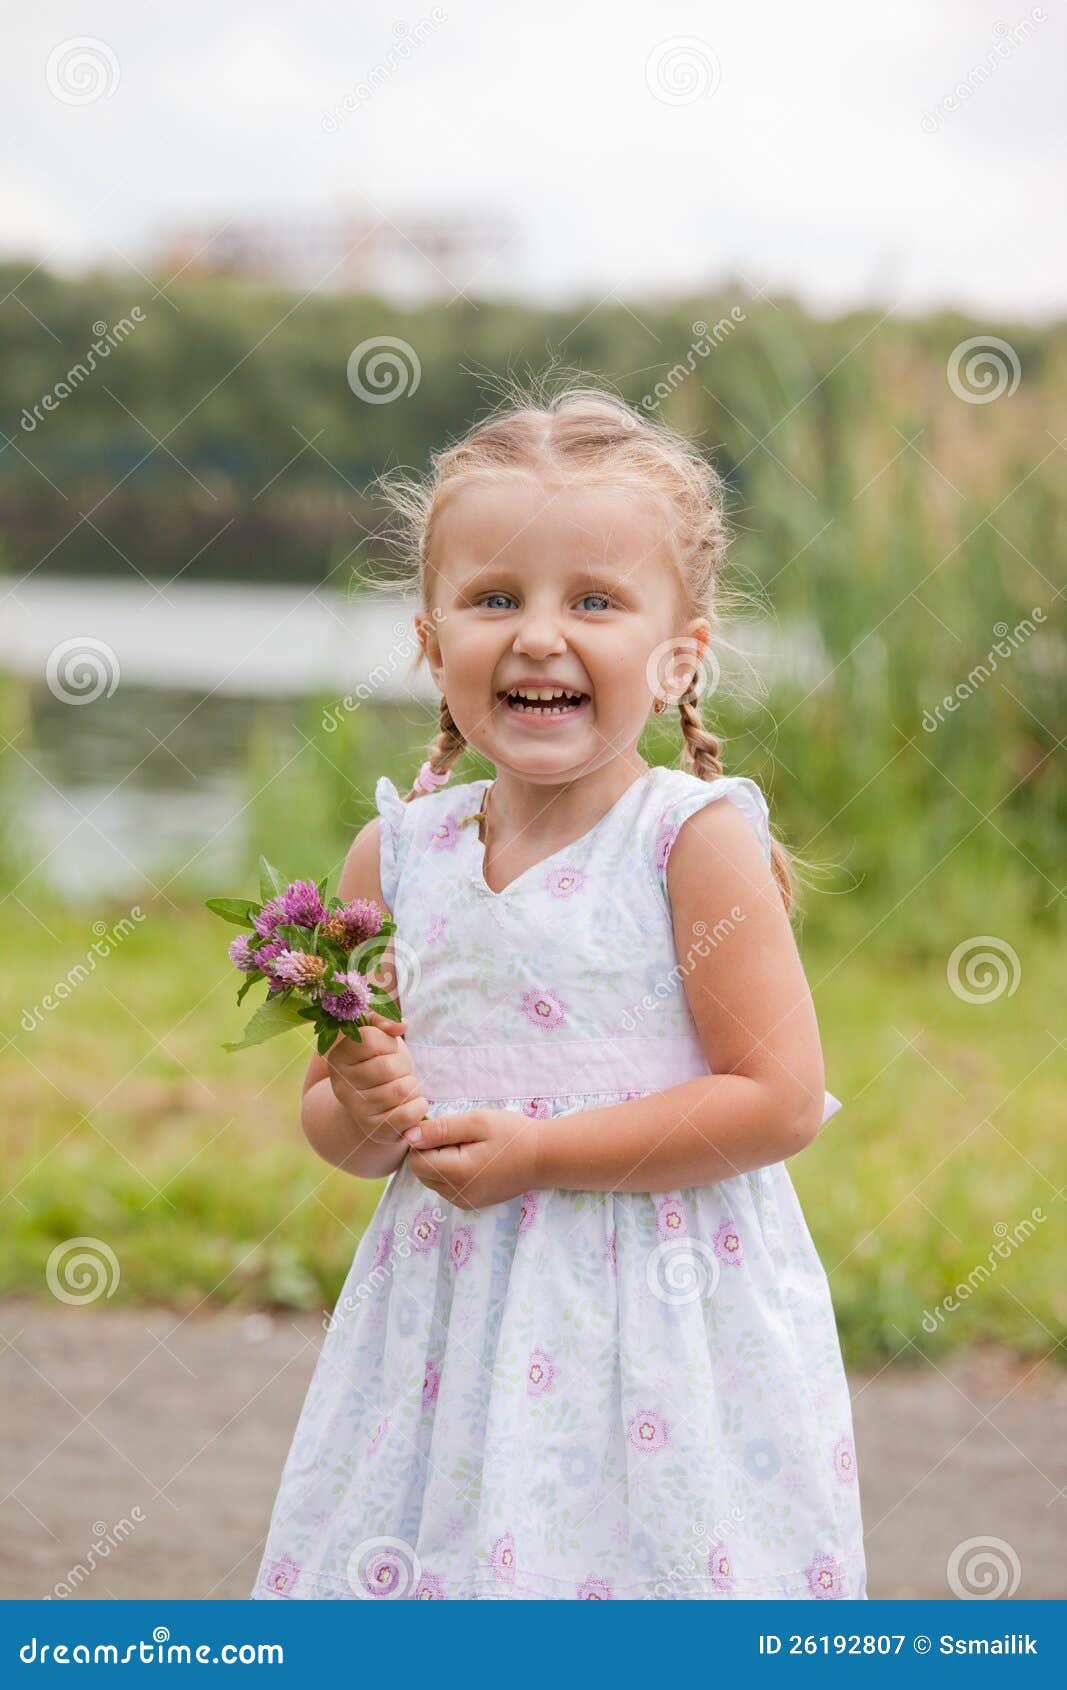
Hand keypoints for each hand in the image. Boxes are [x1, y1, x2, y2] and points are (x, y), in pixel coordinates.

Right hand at [325, 1011, 428, 1147]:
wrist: (371, 1102)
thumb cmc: (377, 1061)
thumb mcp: (376, 1035)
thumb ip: (384, 1019)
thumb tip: (401, 1024)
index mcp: (338, 1055)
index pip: (372, 1039)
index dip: (388, 1043)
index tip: (385, 1050)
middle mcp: (341, 1084)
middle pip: (389, 1066)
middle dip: (403, 1066)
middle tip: (397, 1072)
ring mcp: (356, 1109)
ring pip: (401, 1090)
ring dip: (412, 1086)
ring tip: (402, 1087)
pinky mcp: (374, 1129)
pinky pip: (408, 1114)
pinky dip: (419, 1106)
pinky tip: (412, 1103)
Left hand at [402, 1108, 539, 1209]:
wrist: (543, 1157)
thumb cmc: (512, 1134)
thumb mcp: (476, 1122)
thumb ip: (440, 1129)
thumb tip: (409, 1135)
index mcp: (456, 1173)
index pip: (415, 1160)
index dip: (423, 1140)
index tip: (444, 1128)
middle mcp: (456, 1194)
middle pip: (420, 1172)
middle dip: (430, 1152)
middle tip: (458, 1137)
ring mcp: (463, 1202)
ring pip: (431, 1181)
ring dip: (440, 1162)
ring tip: (468, 1148)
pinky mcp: (470, 1203)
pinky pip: (445, 1187)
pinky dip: (450, 1172)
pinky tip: (472, 1159)